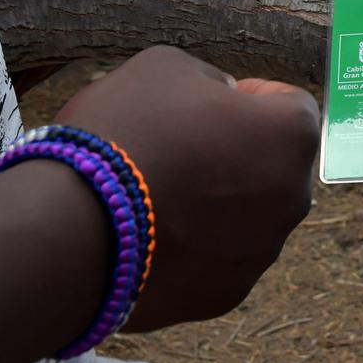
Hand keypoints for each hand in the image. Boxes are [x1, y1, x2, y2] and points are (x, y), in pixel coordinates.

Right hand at [53, 46, 318, 329]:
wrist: (69, 232)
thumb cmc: (124, 134)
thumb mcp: (165, 67)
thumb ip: (210, 79)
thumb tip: (224, 102)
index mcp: (291, 136)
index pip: (290, 105)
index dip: (251, 97)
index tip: (212, 102)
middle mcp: (293, 198)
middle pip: (274, 164)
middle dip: (239, 151)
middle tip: (180, 146)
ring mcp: (262, 252)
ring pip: (249, 214)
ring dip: (219, 201)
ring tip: (156, 194)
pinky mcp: (226, 295)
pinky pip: (219, 257)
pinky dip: (196, 245)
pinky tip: (149, 235)